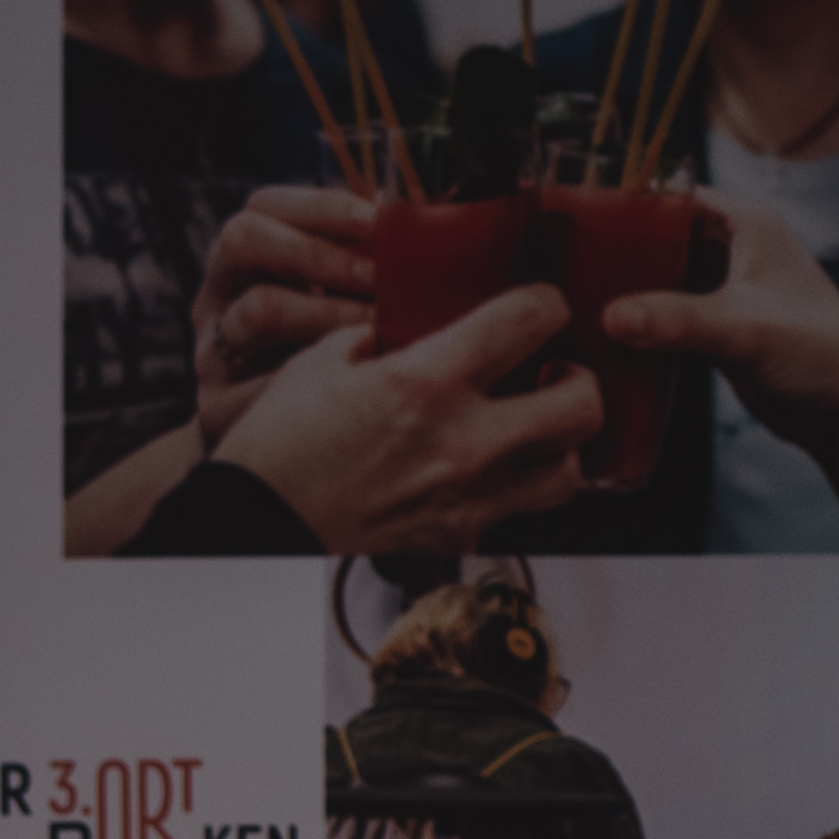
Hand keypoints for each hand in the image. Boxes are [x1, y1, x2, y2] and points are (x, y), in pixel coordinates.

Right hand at [192, 182, 380, 443]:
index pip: (265, 206)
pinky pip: (262, 385)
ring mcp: (210, 347)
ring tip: (377, 333)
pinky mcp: (214, 403)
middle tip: (376, 277)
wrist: (280, 453)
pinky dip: (315, 385)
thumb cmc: (325, 356)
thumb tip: (437, 215)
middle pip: (244, 239)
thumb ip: (368, 261)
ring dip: (327, 315)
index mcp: (244, 257)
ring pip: (256, 308)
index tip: (377, 220)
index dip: (321, 207)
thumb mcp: (337, 302)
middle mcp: (217, 294)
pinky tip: (356, 389)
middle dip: (318, 252)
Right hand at [207, 285, 601, 558]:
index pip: (528, 322)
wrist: (257, 524)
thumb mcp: (323, 361)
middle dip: (580, 379)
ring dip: (562, 442)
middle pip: (580, 406)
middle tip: (557, 369)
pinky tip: (494, 464)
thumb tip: (410, 323)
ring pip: (568, 472)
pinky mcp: (459, 536)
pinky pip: (520, 509)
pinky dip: (519, 484)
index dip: (547, 302)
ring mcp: (468, 497)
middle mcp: (462, 443)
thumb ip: (381, 335)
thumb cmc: (279, 448)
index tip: (541, 304)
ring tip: (537, 423)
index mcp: (427, 383)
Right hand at [599, 194, 838, 534]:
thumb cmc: (819, 351)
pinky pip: (667, 313)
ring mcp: (724, 288)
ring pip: (661, 276)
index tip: (578, 217)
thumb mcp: (744, 327)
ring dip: (627, 288)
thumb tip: (613, 316)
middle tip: (566, 264)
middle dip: (619, 250)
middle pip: (660, 235)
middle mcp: (734, 248)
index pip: (674, 195)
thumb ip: (678, 320)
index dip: (628, 204)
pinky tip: (605, 331)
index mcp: (746, 223)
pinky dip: (641, 320)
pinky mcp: (716, 326)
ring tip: (574, 296)